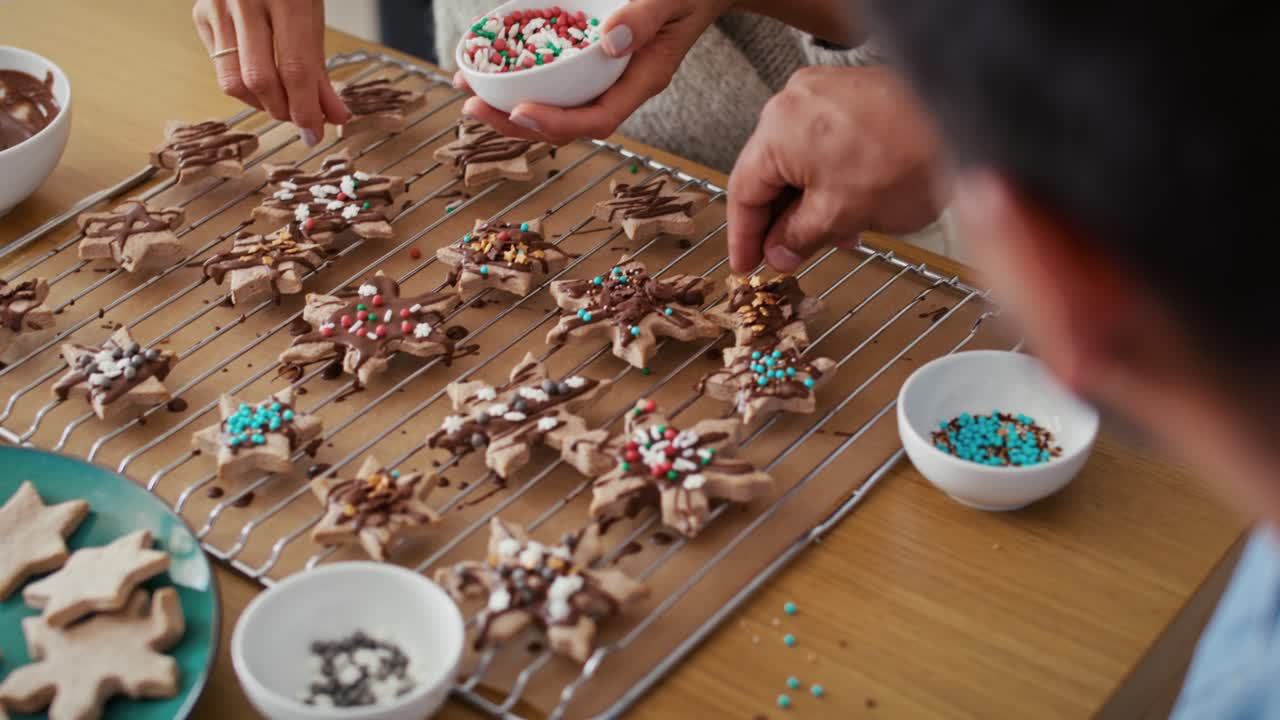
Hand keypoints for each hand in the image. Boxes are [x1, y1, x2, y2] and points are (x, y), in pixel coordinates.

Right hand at [192, 0, 349, 144]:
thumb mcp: (313, 14)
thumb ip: (320, 67)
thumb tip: (334, 116)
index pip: (295, 69)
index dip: (305, 109)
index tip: (316, 132)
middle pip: (259, 79)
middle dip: (283, 110)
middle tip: (300, 117)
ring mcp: (216, 6)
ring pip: (232, 80)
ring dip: (261, 103)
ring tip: (282, 100)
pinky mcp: (199, 14)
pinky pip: (219, 65)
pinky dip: (243, 83)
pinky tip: (260, 75)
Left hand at [457, 0, 731, 144]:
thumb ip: (645, 19)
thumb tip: (609, 43)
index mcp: (641, 81)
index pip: (598, 119)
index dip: (557, 123)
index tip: (520, 112)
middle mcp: (617, 85)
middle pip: (566, 121)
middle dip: (517, 122)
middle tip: (473, 107)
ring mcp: (600, 76)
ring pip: (553, 103)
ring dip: (507, 103)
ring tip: (466, 90)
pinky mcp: (585, 60)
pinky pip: (550, 78)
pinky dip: (517, 75)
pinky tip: (484, 65)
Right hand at [727, 65, 946, 272]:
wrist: (967, 122)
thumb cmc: (910, 157)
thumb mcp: (841, 213)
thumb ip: (799, 236)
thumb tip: (780, 251)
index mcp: (778, 128)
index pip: (744, 191)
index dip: (743, 236)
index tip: (745, 263)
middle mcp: (795, 102)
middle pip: (770, 171)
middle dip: (780, 220)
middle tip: (784, 256)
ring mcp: (825, 93)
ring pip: (799, 159)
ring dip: (807, 201)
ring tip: (830, 236)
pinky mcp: (853, 94)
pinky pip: (824, 141)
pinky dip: (828, 177)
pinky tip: (848, 205)